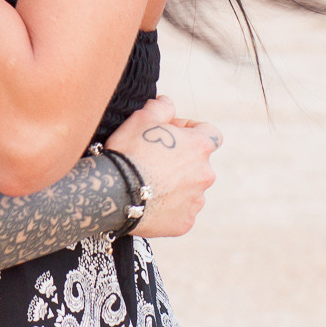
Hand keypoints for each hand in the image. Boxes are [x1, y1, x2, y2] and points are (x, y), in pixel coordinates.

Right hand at [104, 96, 220, 237]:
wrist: (114, 193)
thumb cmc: (129, 152)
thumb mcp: (142, 118)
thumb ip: (161, 107)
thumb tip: (167, 104)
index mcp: (199, 147)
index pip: (211, 134)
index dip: (191, 131)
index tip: (172, 133)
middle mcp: (205, 174)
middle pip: (198, 163)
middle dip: (181, 160)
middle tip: (154, 160)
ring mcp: (196, 201)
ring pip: (190, 189)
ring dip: (176, 184)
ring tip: (149, 183)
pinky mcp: (184, 222)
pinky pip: (180, 212)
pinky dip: (169, 207)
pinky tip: (149, 202)